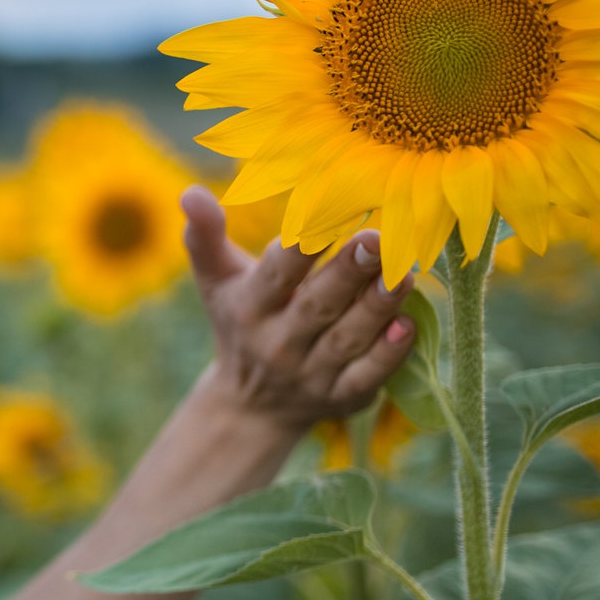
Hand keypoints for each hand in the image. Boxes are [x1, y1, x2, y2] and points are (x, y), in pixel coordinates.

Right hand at [179, 186, 415, 433]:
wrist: (251, 406)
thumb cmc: (239, 321)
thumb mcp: (216, 281)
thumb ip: (205, 235)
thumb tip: (191, 193)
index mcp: (249, 309)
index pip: (275, 276)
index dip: (298, 250)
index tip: (324, 216)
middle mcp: (278, 345)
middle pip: (316, 307)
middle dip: (347, 274)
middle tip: (377, 240)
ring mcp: (312, 375)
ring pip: (347, 341)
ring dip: (376, 309)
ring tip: (404, 274)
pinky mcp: (343, 397)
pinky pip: (368, 377)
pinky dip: (389, 355)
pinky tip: (408, 324)